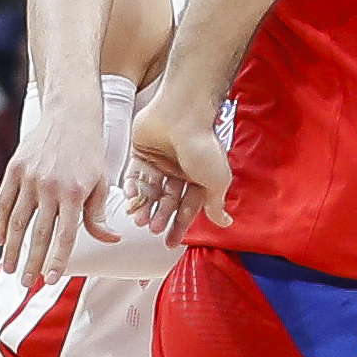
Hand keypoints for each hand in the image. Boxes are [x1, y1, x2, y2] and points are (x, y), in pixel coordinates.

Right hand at [0, 75, 107, 282]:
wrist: (71, 115)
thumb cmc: (91, 151)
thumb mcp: (102, 181)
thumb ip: (99, 214)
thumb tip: (108, 241)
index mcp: (76, 192)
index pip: (66, 235)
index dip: (58, 259)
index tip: (52, 279)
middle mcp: (50, 187)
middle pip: (38, 233)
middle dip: (32, 262)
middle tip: (26, 284)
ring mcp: (29, 178)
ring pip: (16, 222)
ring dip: (11, 249)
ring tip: (9, 269)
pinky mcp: (14, 169)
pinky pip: (3, 203)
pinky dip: (0, 224)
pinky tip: (0, 241)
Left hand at [127, 86, 234, 226]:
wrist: (180, 115)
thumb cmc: (202, 145)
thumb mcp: (216, 180)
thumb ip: (215, 203)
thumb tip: (224, 222)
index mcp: (200, 177)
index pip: (189, 207)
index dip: (179, 225)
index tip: (170, 242)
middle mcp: (180, 170)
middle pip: (168, 200)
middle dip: (160, 216)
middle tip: (153, 228)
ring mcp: (161, 161)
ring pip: (151, 190)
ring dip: (145, 206)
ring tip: (139, 218)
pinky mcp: (142, 152)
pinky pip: (135, 175)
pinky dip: (133, 187)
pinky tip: (132, 197)